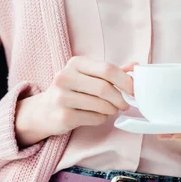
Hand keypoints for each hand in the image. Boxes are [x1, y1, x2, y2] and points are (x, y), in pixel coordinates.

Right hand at [15, 56, 138, 147]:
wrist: (44, 111)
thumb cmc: (72, 90)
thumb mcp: (88, 75)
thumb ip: (111, 71)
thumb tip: (136, 65)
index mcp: (75, 63)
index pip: (107, 69)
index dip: (125, 80)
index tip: (134, 89)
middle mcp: (65, 77)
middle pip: (104, 88)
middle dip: (120, 98)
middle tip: (125, 104)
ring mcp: (62, 97)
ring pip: (101, 105)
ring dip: (111, 109)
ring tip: (110, 109)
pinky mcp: (63, 116)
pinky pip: (94, 118)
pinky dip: (102, 118)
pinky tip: (98, 115)